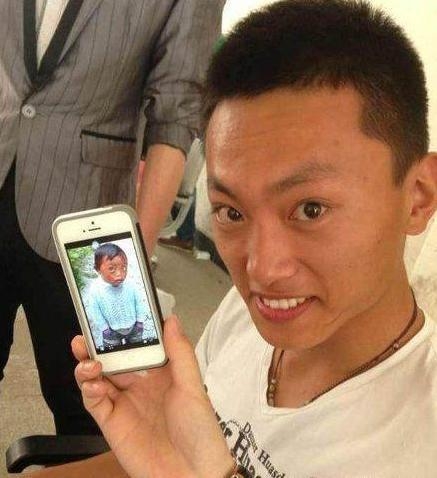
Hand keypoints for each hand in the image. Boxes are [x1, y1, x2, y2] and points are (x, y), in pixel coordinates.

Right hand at [73, 315, 233, 477]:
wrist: (192, 475)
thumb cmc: (199, 430)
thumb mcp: (192, 387)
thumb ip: (180, 353)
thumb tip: (171, 319)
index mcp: (160, 373)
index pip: (138, 347)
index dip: (125, 334)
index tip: (114, 318)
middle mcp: (140, 386)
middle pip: (113, 361)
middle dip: (98, 347)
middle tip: (87, 335)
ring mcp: (124, 404)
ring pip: (99, 378)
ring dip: (88, 366)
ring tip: (88, 360)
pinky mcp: (112, 423)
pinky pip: (94, 402)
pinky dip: (89, 390)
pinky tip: (94, 383)